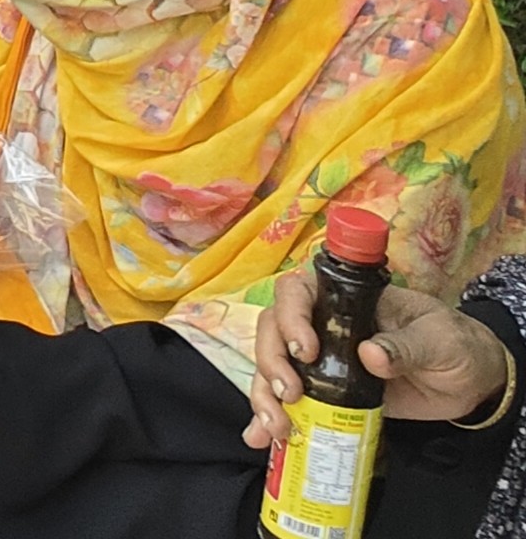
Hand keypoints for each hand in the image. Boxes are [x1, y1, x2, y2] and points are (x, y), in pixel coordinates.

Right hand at [249, 276, 516, 445]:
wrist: (470, 382)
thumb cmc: (454, 344)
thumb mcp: (439, 340)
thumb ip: (406, 346)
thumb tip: (369, 354)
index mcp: (346, 301)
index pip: (297, 292)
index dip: (290, 316)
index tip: (307, 351)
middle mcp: (323, 327)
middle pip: (272, 332)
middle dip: (271, 363)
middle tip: (290, 395)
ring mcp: (322, 363)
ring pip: (271, 368)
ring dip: (265, 396)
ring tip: (278, 428)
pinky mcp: (327, 395)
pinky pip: (290, 403)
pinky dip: (270, 420)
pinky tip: (262, 439)